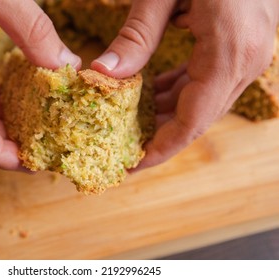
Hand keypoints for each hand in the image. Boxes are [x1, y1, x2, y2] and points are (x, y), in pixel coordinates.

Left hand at [92, 0, 278, 168]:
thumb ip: (137, 36)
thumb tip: (104, 73)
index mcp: (229, 54)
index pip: (190, 123)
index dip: (160, 149)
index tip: (131, 164)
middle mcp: (245, 62)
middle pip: (197, 119)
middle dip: (159, 136)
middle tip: (122, 145)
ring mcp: (248, 56)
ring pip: (203, 104)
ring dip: (167, 114)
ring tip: (131, 122)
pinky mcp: (242, 47)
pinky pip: (208, 83)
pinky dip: (179, 92)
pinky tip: (154, 92)